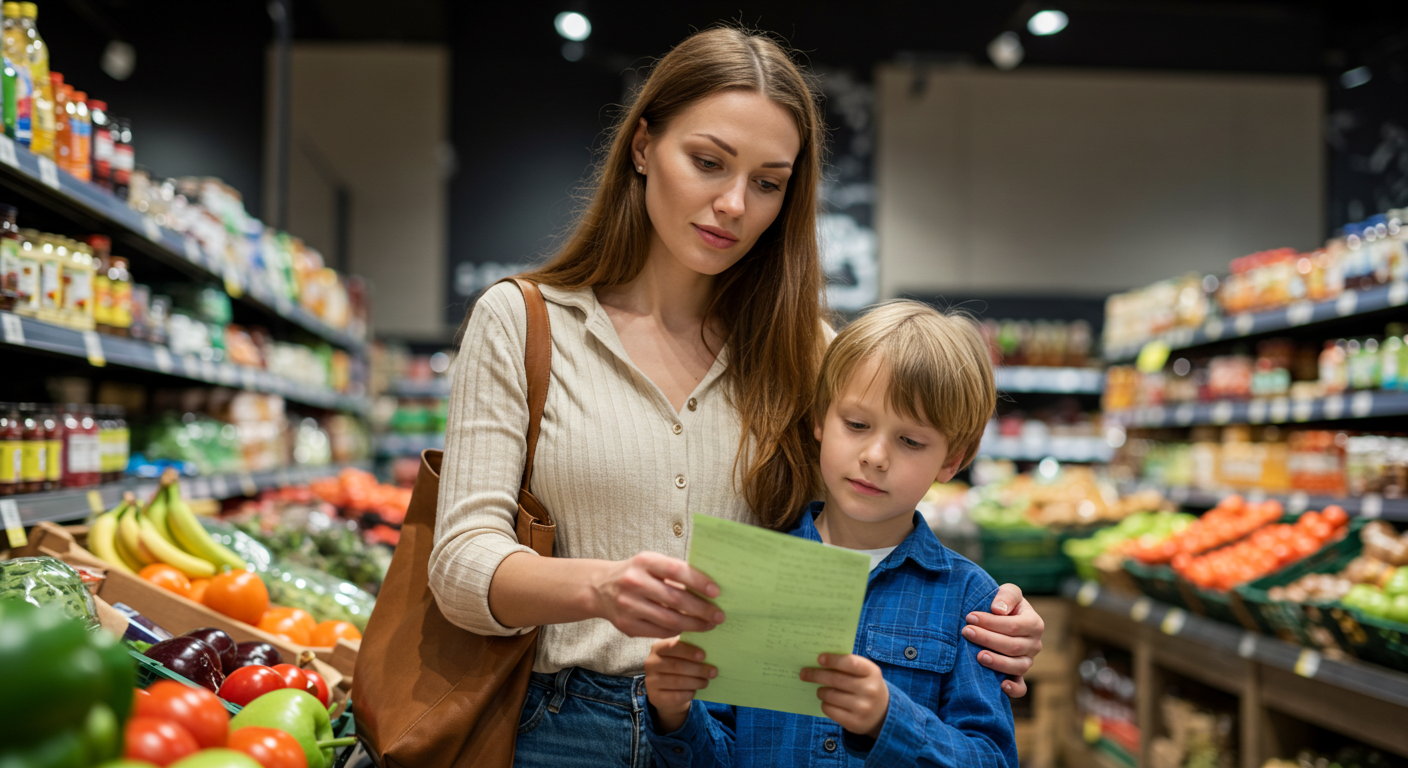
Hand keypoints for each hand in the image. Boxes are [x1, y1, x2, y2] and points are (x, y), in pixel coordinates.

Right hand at [591, 552, 724, 637]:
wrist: (599, 588)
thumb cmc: (635, 573)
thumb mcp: (650, 563)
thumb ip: (674, 571)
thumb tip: (708, 587)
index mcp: (644, 561)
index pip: (677, 570)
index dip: (699, 582)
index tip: (717, 592)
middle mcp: (634, 582)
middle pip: (676, 599)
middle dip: (702, 609)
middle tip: (719, 615)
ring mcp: (629, 605)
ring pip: (669, 620)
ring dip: (694, 625)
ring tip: (709, 625)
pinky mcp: (627, 625)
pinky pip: (659, 632)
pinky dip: (677, 632)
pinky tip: (688, 629)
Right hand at [644, 637, 715, 732]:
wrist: (667, 690)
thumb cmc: (679, 667)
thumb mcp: (682, 655)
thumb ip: (691, 648)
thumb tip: (710, 646)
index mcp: (658, 648)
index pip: (671, 646)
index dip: (688, 651)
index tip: (703, 655)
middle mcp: (651, 663)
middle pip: (676, 665)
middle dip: (697, 669)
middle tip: (713, 672)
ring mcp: (651, 681)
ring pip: (677, 681)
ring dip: (696, 682)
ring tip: (706, 681)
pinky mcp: (655, 697)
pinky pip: (675, 696)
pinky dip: (688, 693)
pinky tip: (695, 691)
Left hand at [801, 654, 889, 737]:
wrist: (883, 714)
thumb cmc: (867, 686)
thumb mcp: (865, 673)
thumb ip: (847, 665)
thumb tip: (819, 661)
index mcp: (872, 673)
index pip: (850, 663)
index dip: (833, 660)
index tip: (819, 658)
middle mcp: (869, 690)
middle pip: (835, 679)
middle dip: (816, 675)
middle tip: (804, 673)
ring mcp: (862, 708)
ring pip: (829, 695)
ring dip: (820, 691)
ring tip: (820, 689)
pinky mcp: (854, 722)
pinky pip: (829, 709)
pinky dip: (824, 703)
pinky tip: (828, 701)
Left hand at [963, 583, 1043, 697]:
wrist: (1003, 618)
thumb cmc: (1004, 604)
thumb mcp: (1009, 592)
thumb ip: (1007, 596)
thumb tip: (998, 610)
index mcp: (1034, 624)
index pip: (1013, 626)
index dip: (990, 622)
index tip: (969, 617)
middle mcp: (1034, 645)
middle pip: (1013, 646)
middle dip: (987, 639)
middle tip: (966, 632)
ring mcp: (1028, 661)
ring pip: (1017, 667)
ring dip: (997, 662)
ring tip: (978, 656)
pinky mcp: (1019, 675)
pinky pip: (1022, 687)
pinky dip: (1014, 689)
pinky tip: (1001, 686)